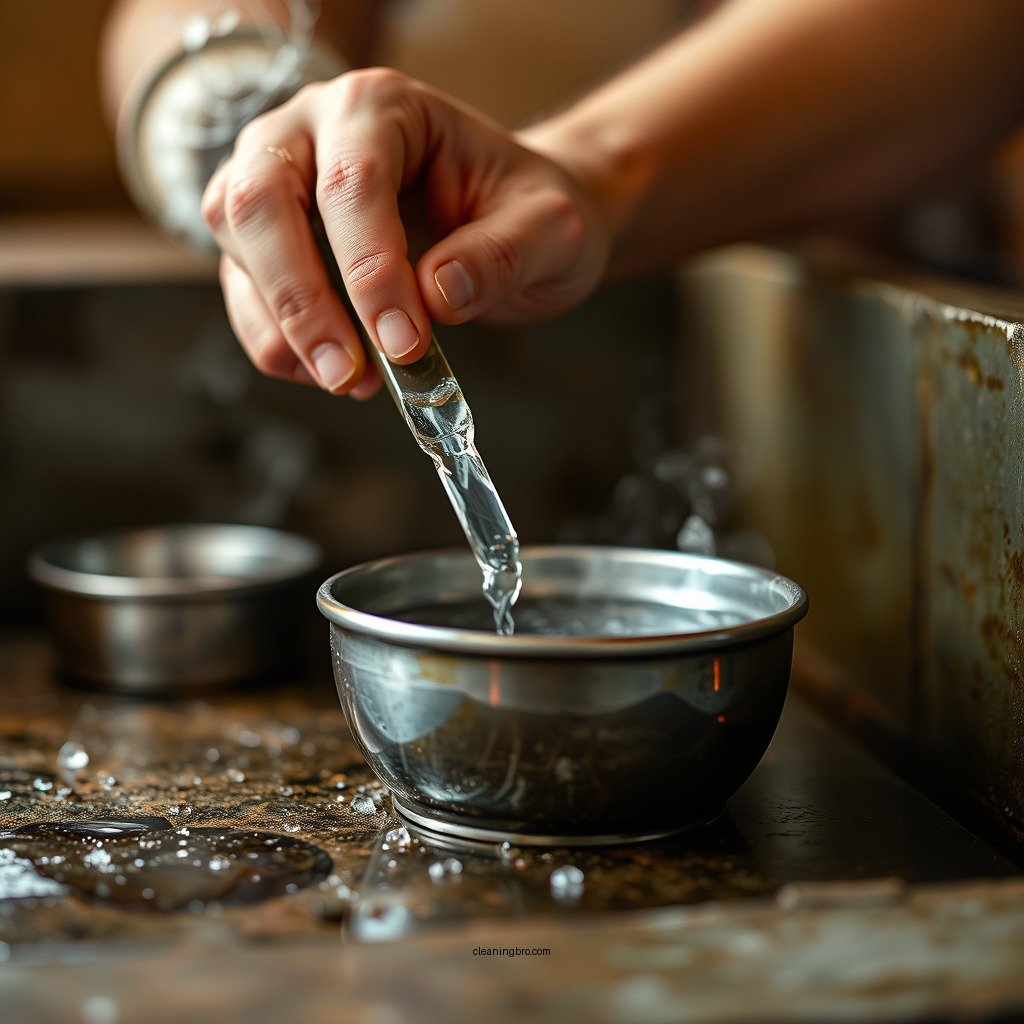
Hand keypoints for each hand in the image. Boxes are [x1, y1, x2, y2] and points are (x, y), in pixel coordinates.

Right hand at [201, 68, 610, 395]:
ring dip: (282, 326)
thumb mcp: (549, 229)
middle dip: (300, 299)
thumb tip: (434, 296)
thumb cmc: (527, 213)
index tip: (404, 343)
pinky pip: (244, 288)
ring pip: (237, 243)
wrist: (515, 224)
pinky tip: (331, 374)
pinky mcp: (268, 239)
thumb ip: (503, 254)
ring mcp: (277, 179)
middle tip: (348, 374)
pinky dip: (276, 341)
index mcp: (381, 106)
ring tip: (349, 381)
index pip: (352, 183)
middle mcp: (310, 129)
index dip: (370, 270)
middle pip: (261, 201)